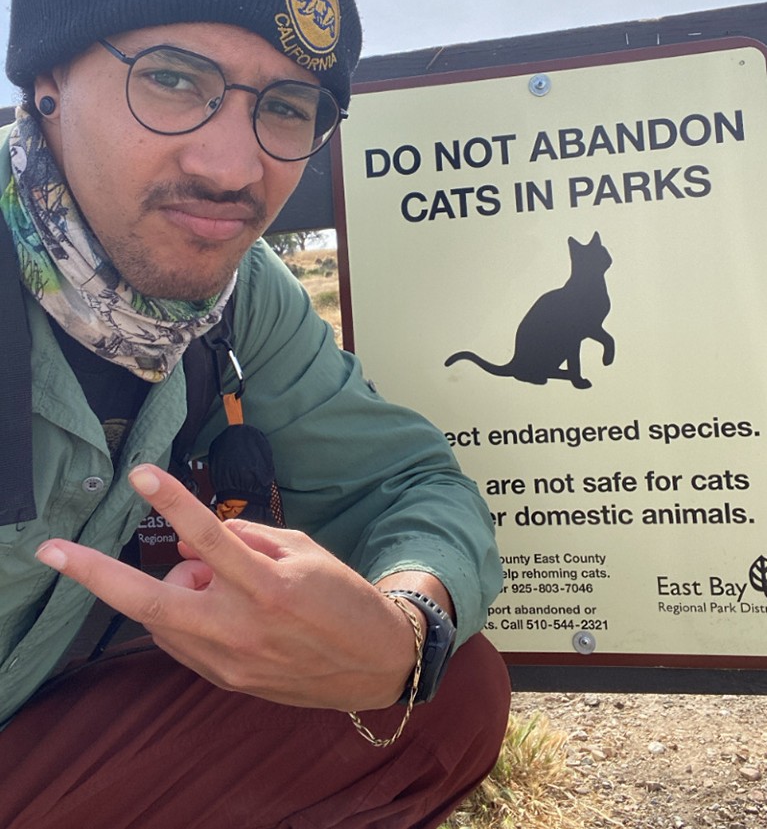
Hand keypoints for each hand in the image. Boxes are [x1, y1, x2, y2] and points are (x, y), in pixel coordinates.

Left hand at [36, 465, 420, 709]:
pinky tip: (217, 605)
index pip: (209, 537)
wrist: (375, 664)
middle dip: (95, 576)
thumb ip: (245, 541)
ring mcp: (230, 662)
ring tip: (215, 580)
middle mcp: (242, 628)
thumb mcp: (304, 551)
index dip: (172, 502)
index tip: (139, 475)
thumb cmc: (343, 597)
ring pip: (163, 619)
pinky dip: (183, 616)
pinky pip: (182, 642)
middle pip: (152, 600)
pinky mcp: (227, 681)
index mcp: (269, 586)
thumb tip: (196, 544)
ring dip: (170, 590)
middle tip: (52, 553)